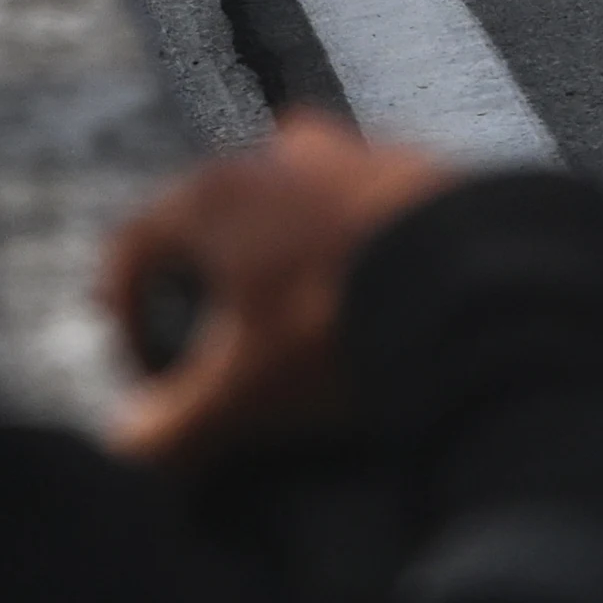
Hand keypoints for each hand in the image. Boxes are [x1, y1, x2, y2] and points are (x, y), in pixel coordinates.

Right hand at [101, 108, 455, 467]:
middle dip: (200, 274)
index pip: (133, 244)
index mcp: (215, 196)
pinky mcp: (412, 164)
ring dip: (274, 245)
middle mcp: (274, 154)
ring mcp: (347, 151)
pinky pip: (356, 198)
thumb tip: (126, 450)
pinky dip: (344, 237)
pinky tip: (365, 285)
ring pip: (284, 194)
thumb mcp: (245, 394)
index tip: (143, 358)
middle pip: (208, 213)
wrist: (480, 283)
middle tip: (210, 333)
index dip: (122, 308)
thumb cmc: (341, 327)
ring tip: (291, 306)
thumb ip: (172, 428)